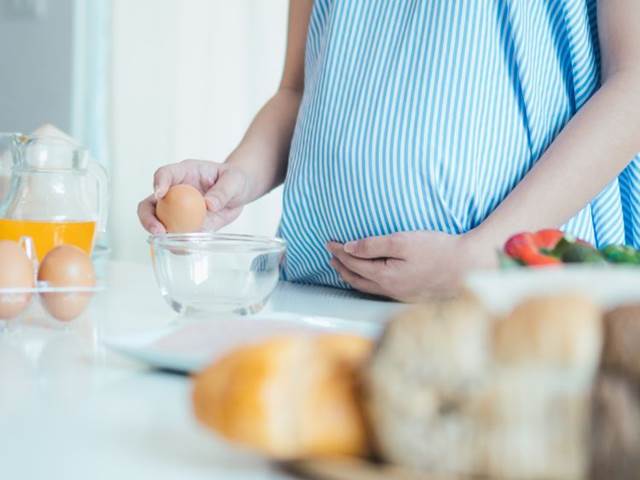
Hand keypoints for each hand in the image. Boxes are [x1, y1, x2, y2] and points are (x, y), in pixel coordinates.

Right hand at [138, 159, 250, 233]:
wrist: (240, 192)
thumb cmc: (234, 179)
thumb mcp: (234, 180)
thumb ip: (223, 191)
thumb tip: (209, 205)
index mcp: (184, 173)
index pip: (165, 174)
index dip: (158, 183)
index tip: (160, 194)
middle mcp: (175, 192)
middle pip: (150, 203)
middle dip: (148, 218)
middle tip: (158, 231)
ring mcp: (177, 210)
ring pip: (158, 223)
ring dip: (160, 235)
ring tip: (173, 244)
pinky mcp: (187, 225)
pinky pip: (177, 236)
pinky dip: (178, 244)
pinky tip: (185, 249)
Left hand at [326, 230, 495, 301]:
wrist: (468, 266)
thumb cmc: (438, 250)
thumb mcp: (403, 241)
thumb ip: (373, 245)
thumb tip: (348, 248)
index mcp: (384, 276)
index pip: (353, 262)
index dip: (339, 251)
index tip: (329, 242)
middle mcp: (389, 290)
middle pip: (356, 278)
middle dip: (340, 265)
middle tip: (330, 255)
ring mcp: (400, 294)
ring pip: (367, 287)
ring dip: (352, 276)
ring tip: (343, 268)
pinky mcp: (410, 295)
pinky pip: (379, 290)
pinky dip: (367, 282)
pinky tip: (371, 277)